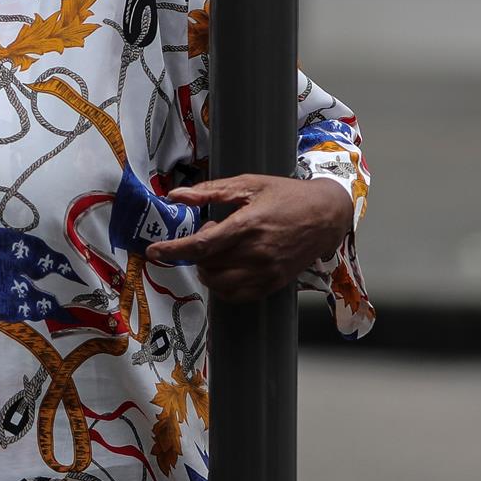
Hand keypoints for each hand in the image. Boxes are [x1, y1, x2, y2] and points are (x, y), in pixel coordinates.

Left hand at [143, 174, 353, 300]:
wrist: (326, 215)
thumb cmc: (287, 195)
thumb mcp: (248, 184)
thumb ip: (209, 191)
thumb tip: (176, 196)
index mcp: (248, 225)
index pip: (201, 245)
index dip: (173, 251)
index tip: (154, 252)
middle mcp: (257, 252)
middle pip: (207, 266)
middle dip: (195, 254)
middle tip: (207, 235)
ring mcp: (267, 271)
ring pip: (219, 284)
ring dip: (207, 270)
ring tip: (219, 251)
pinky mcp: (273, 283)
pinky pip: (237, 295)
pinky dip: (223, 286)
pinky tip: (228, 267)